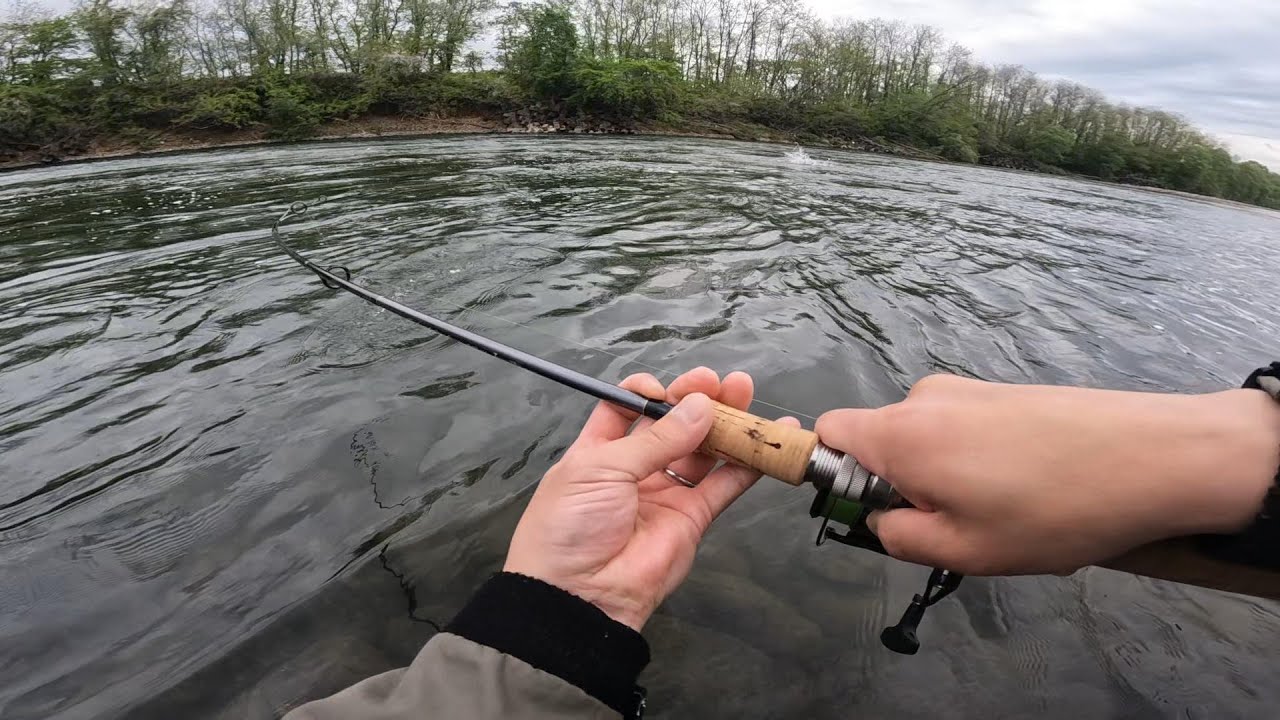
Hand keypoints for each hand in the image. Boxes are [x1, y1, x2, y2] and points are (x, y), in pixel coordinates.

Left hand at [504, 367, 782, 629]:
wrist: (579, 595)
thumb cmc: (571, 523)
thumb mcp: (600, 469)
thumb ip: (655, 439)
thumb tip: (699, 407)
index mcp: (599, 450)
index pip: (627, 408)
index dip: (649, 393)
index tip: (663, 389)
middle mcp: (634, 468)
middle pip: (673, 424)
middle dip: (697, 399)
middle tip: (723, 382)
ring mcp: (666, 493)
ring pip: (703, 450)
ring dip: (726, 423)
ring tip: (747, 395)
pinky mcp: (693, 518)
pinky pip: (724, 485)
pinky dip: (748, 464)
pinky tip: (769, 439)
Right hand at [816, 375, 1279, 575]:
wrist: (1155, 456)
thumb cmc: (1050, 511)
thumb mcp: (964, 550)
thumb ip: (899, 536)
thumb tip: (880, 518)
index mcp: (902, 433)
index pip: (828, 432)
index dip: (831, 474)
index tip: (871, 510)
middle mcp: (925, 398)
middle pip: (881, 440)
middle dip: (905, 485)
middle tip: (959, 527)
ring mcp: (969, 388)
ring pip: (929, 440)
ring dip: (949, 477)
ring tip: (1010, 513)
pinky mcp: (1005, 390)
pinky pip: (966, 430)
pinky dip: (982, 462)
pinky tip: (1034, 490)